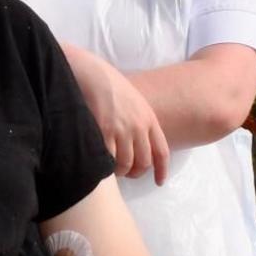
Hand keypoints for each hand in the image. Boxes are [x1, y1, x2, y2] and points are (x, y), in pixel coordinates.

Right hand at [66, 46, 169, 184]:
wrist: (93, 74)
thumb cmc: (110, 85)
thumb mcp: (135, 102)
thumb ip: (140, 122)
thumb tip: (138, 144)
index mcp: (149, 119)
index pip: (162, 151)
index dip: (162, 170)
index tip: (159, 182)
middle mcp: (139, 126)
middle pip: (144, 162)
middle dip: (135, 173)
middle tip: (126, 174)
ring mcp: (122, 129)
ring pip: (126, 164)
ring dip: (119, 172)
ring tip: (111, 169)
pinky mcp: (104, 131)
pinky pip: (108, 158)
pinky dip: (105, 166)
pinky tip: (100, 164)